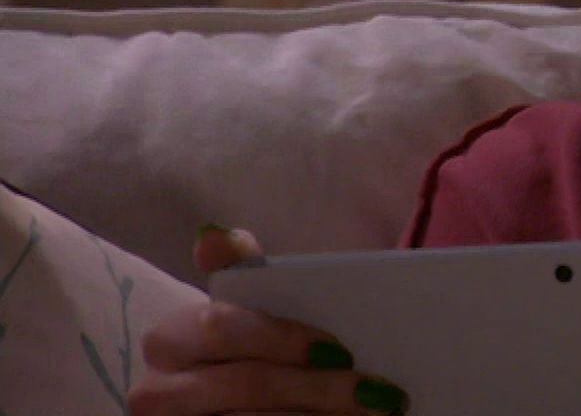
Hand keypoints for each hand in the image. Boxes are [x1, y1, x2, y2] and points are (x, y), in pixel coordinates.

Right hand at [128, 226, 409, 414]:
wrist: (224, 404)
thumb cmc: (245, 352)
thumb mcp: (245, 311)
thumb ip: (236, 271)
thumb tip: (218, 232)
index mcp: (169, 340)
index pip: (221, 328)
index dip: (282, 338)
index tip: (339, 350)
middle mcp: (157, 391)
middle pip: (246, 384)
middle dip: (316, 387)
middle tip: (373, 391)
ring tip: (372, 411)